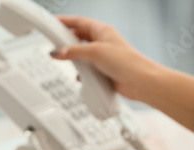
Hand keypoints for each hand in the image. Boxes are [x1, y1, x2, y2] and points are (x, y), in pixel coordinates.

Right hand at [52, 15, 193, 131]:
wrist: (141, 83)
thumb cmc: (127, 62)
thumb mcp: (95, 52)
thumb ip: (74, 52)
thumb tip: (57, 51)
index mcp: (102, 31)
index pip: (79, 22)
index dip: (65, 21)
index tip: (52, 22)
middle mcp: (103, 42)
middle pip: (79, 38)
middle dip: (67, 41)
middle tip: (54, 43)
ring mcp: (104, 57)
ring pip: (83, 55)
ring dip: (75, 59)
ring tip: (67, 61)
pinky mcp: (104, 71)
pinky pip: (88, 70)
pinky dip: (82, 73)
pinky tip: (79, 77)